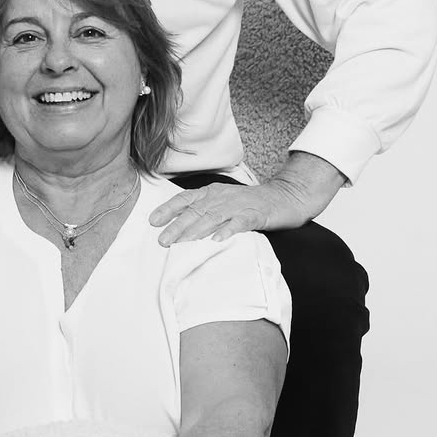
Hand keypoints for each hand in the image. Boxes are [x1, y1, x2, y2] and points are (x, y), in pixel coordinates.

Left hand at [149, 151, 345, 246]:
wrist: (284, 198)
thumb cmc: (251, 203)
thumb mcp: (223, 202)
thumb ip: (204, 211)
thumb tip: (179, 227)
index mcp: (212, 193)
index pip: (185, 199)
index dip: (168, 209)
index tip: (152, 221)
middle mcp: (222, 197)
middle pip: (195, 211)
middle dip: (177, 226)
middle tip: (162, 240)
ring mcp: (238, 206)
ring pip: (213, 217)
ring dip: (195, 231)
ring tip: (181, 243)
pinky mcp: (255, 215)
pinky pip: (239, 223)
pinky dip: (227, 231)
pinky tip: (216, 241)